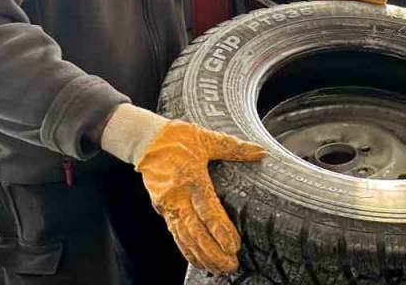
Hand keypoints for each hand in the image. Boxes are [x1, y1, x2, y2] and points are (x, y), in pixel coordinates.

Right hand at [136, 121, 265, 273]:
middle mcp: (177, 196)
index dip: (220, 230)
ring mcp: (168, 205)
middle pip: (195, 231)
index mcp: (191, 178)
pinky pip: (176, 235)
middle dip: (213, 252)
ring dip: (201, 255)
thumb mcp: (207, 138)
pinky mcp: (163, 210)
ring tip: (218, 269)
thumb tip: (260, 152)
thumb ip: (234, 148)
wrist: (145, 140)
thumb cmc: (176, 138)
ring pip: (184, 237)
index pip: (207, 209)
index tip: (233, 245)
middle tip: (230, 265)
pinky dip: (187, 250)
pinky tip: (197, 261)